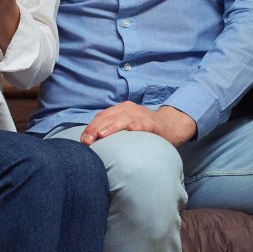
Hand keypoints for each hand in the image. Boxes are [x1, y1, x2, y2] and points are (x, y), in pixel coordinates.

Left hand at [81, 103, 197, 146]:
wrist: (169, 124)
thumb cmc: (143, 127)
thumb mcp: (125, 124)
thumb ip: (111, 129)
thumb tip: (91, 142)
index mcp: (120, 109)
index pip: (101, 117)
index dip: (91, 127)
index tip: (83, 140)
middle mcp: (128, 109)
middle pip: (108, 117)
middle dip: (96, 129)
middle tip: (87, 141)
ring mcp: (140, 115)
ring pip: (122, 119)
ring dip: (111, 127)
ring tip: (101, 135)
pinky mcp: (152, 123)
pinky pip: (142, 124)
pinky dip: (135, 126)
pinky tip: (129, 131)